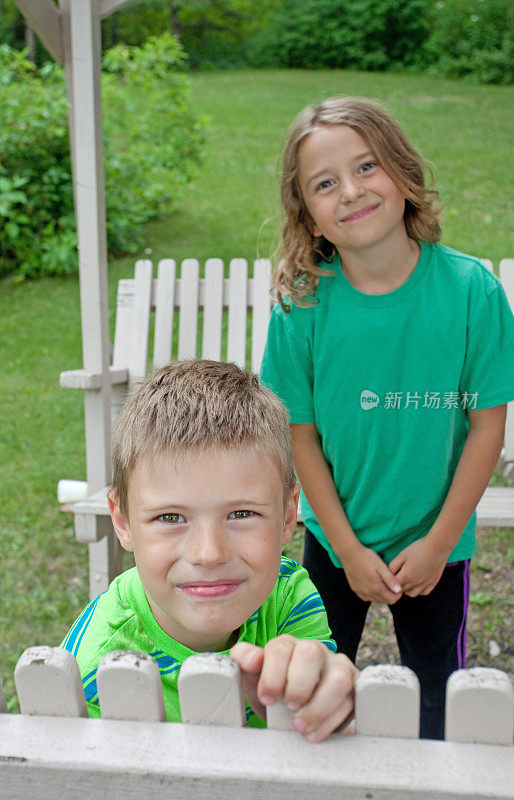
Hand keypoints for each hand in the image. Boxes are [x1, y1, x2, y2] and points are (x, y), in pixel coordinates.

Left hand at [230, 635, 357, 741]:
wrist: (292, 714)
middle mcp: (316, 650)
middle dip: (298, 684)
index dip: (272, 674)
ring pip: (338, 679)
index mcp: (288, 644)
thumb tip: (252, 658)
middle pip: (312, 653)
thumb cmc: (272, 691)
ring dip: (319, 707)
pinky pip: (352, 701)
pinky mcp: (355, 688)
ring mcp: (338, 667)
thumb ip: (243, 661)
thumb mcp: (252, 679)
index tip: (267, 698)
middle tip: (288, 708)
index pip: (281, 647)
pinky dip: (332, 722)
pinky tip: (315, 734)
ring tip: (300, 727)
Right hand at [341, 544, 402, 603]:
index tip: (398, 586)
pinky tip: (372, 584)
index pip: (392, 600)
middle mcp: (368, 593)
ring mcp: (360, 592)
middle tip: (391, 583)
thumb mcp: (381, 566)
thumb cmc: (367, 558)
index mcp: (376, 588)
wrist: (349, 554)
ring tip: (382, 582)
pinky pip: (366, 597)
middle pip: (384, 601)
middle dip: (390, 595)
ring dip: (381, 595)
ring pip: (375, 600)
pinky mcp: (355, 589)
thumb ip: (390, 580)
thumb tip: (399, 590)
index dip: (397, 595)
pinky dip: (371, 594)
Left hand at [389, 536, 448, 596]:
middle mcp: (415, 583)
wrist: (437, 547)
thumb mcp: (402, 555)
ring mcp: (425, 584)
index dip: (390, 581)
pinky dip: (419, 590)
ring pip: (412, 594)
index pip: (394, 585)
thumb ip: (393, 566)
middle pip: (402, 591)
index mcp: (406, 576)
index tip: (390, 576)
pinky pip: (423, 592)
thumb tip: (389, 573)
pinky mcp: (433, 583)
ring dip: (407, 589)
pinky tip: (417, 582)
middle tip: (398, 577)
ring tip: (407, 580)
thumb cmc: (418, 549)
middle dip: (398, 586)